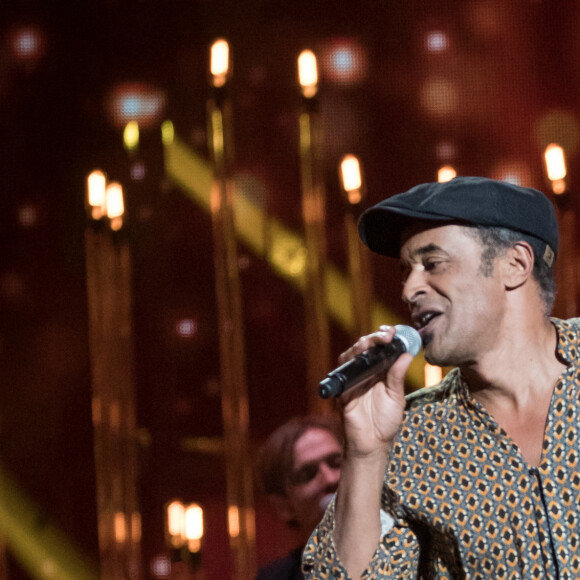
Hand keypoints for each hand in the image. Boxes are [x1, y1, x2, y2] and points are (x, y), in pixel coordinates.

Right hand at [338, 325, 412, 457]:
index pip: (380, 348)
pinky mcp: (343, 391)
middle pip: (364, 348)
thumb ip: (398, 376)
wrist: (373, 444)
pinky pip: (342, 375)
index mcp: (378, 371)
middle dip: (373, 338)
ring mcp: (352, 380)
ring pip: (351, 356)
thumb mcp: (396, 396)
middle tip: (386, 335)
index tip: (394, 331)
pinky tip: (356, 359)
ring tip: (369, 342)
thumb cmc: (385, 421)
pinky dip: (348, 365)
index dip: (385, 337)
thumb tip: (408, 354)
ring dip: (359, 347)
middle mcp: (364, 372)